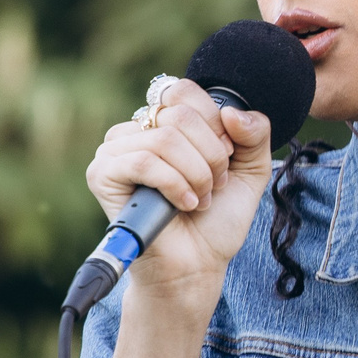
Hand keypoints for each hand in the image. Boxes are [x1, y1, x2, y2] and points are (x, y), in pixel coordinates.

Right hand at [84, 80, 270, 300]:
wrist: (198, 264)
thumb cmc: (216, 218)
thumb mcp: (251, 169)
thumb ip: (256, 133)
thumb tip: (232, 113)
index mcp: (164, 121)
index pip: (184, 92)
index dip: (214, 125)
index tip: (224, 159)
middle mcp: (135, 130)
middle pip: (180, 115)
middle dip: (210, 156)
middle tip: (213, 186)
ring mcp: (114, 151)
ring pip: (166, 139)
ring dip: (196, 175)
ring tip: (199, 200)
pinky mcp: (102, 174)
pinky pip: (145, 161)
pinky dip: (175, 185)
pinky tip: (184, 205)